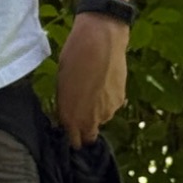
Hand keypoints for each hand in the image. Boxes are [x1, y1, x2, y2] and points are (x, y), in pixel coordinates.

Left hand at [55, 12, 127, 147]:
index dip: (73, 138)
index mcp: (71, 117)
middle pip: (90, 135)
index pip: (74, 141)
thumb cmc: (73, 59)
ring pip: (102, 119)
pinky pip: (112, 107)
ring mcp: (107, 111)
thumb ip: (66, 105)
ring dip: (98, 112)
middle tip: (82, 114)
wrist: (100, 41)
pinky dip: (108, 101)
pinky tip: (104, 85)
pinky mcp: (120, 100)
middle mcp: (90, 120)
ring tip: (94, 92)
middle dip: (86, 130)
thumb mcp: (62, 84)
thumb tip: (68, 114)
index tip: (72, 133)